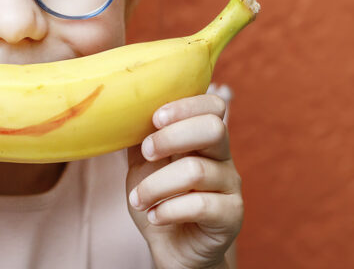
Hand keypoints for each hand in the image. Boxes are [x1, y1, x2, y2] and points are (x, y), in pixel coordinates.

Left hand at [125, 94, 242, 268]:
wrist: (173, 248)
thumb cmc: (159, 199)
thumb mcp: (144, 164)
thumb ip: (140, 136)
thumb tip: (122, 108)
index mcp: (203, 138)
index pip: (212, 106)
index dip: (185, 106)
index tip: (154, 118)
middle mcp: (222, 158)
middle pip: (214, 129)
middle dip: (171, 137)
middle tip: (147, 152)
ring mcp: (230, 186)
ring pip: (196, 171)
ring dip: (156, 185)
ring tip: (137, 199)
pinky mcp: (231, 216)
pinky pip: (201, 205)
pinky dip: (168, 210)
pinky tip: (154, 216)